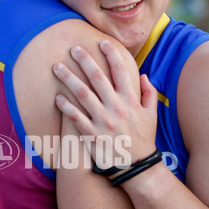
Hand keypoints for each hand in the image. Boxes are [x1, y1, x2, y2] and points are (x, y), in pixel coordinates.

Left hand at [53, 40, 157, 167]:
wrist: (137, 166)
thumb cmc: (144, 138)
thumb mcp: (152, 114)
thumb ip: (148, 93)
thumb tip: (142, 75)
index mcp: (131, 100)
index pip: (120, 70)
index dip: (110, 53)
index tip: (101, 42)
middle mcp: (116, 108)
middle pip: (97, 77)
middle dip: (84, 60)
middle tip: (73, 48)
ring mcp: (103, 121)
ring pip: (82, 94)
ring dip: (68, 78)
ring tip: (57, 67)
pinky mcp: (92, 135)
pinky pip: (76, 118)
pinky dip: (66, 106)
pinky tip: (57, 97)